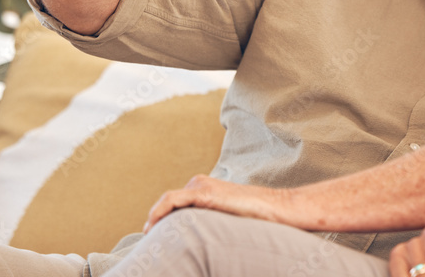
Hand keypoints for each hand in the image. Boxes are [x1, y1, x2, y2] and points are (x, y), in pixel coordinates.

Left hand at [143, 173, 289, 233]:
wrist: (276, 208)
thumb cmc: (257, 216)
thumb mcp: (227, 218)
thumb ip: (212, 220)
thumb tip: (200, 238)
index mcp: (206, 187)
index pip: (177, 201)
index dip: (162, 217)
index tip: (154, 235)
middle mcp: (201, 183)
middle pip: (170, 201)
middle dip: (157, 219)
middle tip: (148, 240)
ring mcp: (202, 186)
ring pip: (168, 200)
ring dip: (155, 216)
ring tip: (148, 235)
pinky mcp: (205, 193)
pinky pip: (173, 200)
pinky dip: (159, 212)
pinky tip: (152, 225)